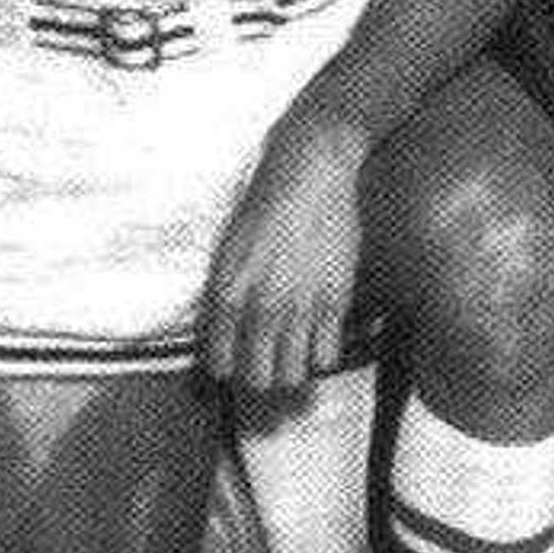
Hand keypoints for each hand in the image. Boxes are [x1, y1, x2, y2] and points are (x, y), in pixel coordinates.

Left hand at [202, 120, 372, 397]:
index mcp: (225, 293)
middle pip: (256, 380)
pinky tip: (320, 343)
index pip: (219, 365)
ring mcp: (299, 306)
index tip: (236, 369)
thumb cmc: (265, 202)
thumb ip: (224, 293)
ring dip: (292, 375)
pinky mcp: (334, 299)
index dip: (227, 372)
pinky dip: (323, 357)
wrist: (310, 169)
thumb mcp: (228, 249)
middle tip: (267, 374)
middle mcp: (259, 306)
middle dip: (260, 383)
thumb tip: (222, 333)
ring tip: (294, 366)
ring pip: (292, 375)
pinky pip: (327, 355)